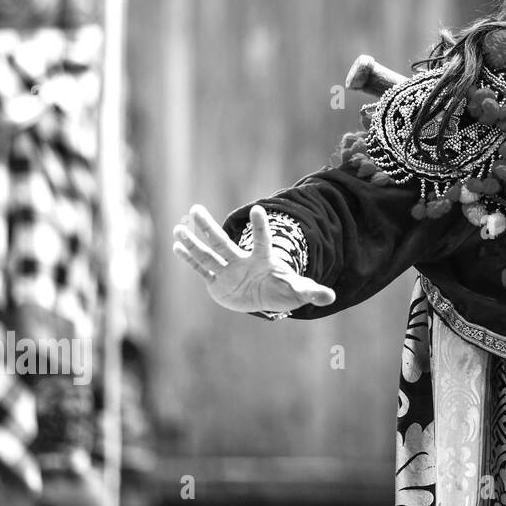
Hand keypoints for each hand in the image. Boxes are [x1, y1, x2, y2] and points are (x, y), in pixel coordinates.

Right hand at [172, 204, 335, 312]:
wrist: (267, 297)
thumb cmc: (283, 290)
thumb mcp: (298, 291)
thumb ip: (311, 291)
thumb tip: (329, 297)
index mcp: (262, 261)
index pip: (262, 241)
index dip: (261, 227)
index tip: (258, 209)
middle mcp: (241, 262)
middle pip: (222, 242)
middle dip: (209, 227)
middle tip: (196, 208)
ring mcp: (228, 271)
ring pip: (208, 254)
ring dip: (193, 242)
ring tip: (178, 227)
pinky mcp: (217, 283)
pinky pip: (201, 270)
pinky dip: (189, 259)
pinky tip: (176, 245)